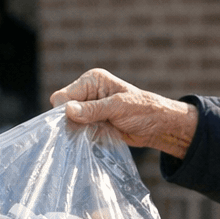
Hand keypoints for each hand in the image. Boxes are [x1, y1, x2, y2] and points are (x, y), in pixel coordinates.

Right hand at [49, 68, 198, 158]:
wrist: (157, 126)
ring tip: (93, 134)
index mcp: (92, 80)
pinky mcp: (92, 121)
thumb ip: (93, 110)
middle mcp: (87, 92)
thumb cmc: (143, 110)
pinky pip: (78, 130)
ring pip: (68, 121)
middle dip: (70, 121)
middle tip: (87, 129)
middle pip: (62, 109)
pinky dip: (82, 136)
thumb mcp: (118, 108)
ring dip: (77, 130)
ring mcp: (89, 108)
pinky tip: (93, 138)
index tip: (77, 123)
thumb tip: (68, 110)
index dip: (65, 110)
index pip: (62, 96)